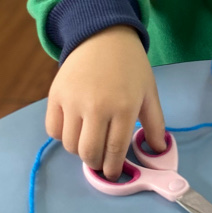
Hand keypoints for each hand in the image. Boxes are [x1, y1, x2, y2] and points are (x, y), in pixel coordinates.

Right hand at [45, 25, 165, 179]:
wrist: (103, 37)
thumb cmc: (130, 67)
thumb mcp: (149, 92)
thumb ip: (154, 124)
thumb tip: (158, 151)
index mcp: (124, 107)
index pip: (115, 149)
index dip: (113, 168)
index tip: (113, 175)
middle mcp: (97, 106)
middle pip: (89, 153)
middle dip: (96, 163)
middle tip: (101, 160)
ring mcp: (73, 101)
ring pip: (70, 145)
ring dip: (80, 150)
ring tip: (90, 140)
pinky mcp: (55, 96)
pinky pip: (53, 130)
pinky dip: (63, 136)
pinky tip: (76, 127)